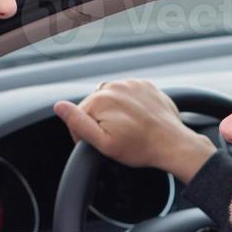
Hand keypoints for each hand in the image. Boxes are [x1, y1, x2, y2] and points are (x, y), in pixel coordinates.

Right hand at [53, 79, 215, 182]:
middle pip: (95, 105)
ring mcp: (131, 83)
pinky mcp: (145, 85)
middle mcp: (114, 86)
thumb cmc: (139, 147)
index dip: (84, 134)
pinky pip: (128, 94)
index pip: (78, 115)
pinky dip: (129, 106)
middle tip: (117, 139)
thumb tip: (59, 106)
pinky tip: (137, 120)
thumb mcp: (103, 143)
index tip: (98, 145)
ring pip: (111, 98)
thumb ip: (78, 123)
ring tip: (128, 129)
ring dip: (114, 113)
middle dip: (100, 122)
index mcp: (100, 99)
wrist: (172, 144)